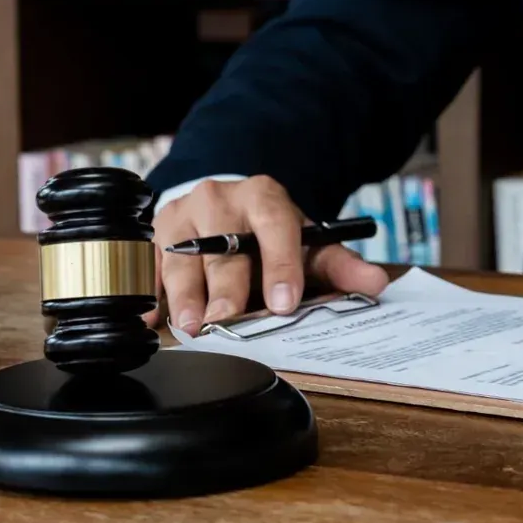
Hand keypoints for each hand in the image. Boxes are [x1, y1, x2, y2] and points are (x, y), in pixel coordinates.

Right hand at [146, 177, 388, 333]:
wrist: (223, 206)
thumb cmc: (266, 232)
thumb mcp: (306, 242)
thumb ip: (340, 265)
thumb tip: (375, 283)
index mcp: (263, 196)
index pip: (274, 226)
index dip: (280, 265)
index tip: (283, 302)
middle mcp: (218, 200)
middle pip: (222, 248)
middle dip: (225, 288)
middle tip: (225, 320)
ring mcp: (181, 217)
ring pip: (180, 257)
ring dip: (185, 294)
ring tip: (190, 325)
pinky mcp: (153, 236)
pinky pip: (147, 267)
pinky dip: (149, 295)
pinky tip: (152, 318)